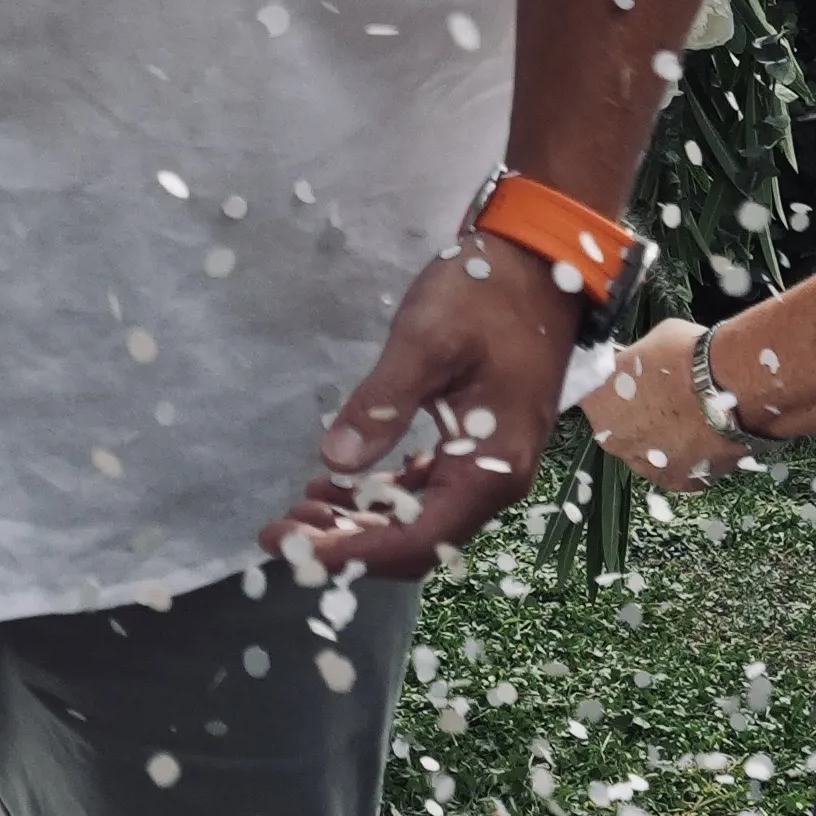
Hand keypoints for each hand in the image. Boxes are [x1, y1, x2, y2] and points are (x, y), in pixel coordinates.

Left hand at [278, 226, 586, 574]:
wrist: (536, 262)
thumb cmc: (484, 296)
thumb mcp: (425, 341)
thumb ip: (382, 403)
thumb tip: (334, 461)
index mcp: (491, 467)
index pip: (418, 540)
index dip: (353, 553)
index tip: (294, 550)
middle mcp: (495, 480)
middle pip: (417, 541)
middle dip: (347, 543)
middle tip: (279, 530)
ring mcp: (488, 465)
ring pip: (419, 520)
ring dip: (360, 522)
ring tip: (301, 508)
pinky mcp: (477, 446)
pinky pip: (426, 491)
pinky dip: (382, 496)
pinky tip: (342, 483)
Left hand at [575, 311, 740, 488]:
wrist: (731, 386)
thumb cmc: (688, 355)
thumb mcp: (650, 342)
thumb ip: (636, 361)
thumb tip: (641, 363)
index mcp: (596, 401)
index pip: (593, 394)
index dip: (614, 387)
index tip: (631, 381)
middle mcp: (614, 440)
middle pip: (620, 428)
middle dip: (639, 415)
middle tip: (667, 398)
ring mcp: (646, 465)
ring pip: (649, 453)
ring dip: (663, 440)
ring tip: (692, 417)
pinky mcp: (681, 481)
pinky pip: (679, 469)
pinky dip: (690, 456)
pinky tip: (707, 434)